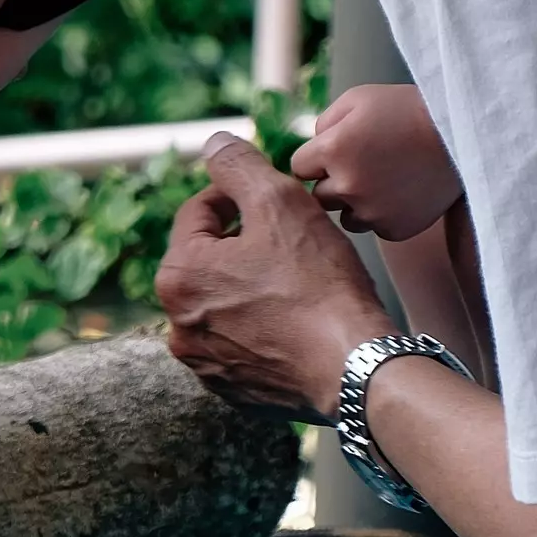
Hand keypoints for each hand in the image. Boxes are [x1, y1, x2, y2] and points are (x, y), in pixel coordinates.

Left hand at [155, 134, 396, 421]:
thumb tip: (214, 144)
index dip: (238, 197)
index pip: (198, 213)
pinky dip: (262, 326)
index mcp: (177, 275)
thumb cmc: (319, 284)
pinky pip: (242, 341)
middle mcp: (178, 324)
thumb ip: (238, 165)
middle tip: (291, 238)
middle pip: (208, 259)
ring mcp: (204, 363)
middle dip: (243, 242)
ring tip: (296, 279)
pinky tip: (296, 319)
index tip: (274, 199)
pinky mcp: (233, 391)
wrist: (358, 369)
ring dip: (250, 284)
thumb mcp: (280, 202)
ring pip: (224, 301)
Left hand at [290, 84, 460, 240]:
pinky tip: (400, 192)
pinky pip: (374, 228)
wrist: (460, 133)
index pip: (299, 167)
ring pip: (345, 217)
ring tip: (384, 179)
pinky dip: (382, 215)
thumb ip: (324, 124)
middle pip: (319, 195)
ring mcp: (372, 211)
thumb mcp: (356, 100)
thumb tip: (311, 148)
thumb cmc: (405, 110)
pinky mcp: (395, 229)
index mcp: (331, 150)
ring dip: (355, 203)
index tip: (339, 150)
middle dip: (334, 181)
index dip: (317, 158)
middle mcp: (347, 185)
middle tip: (365, 164)